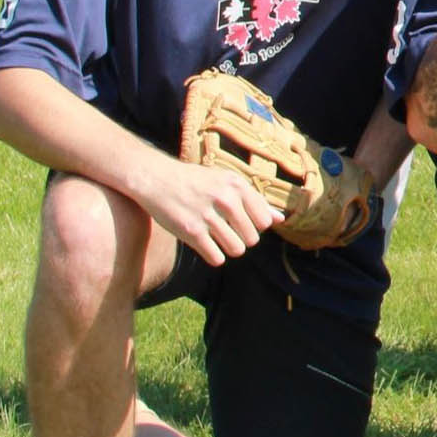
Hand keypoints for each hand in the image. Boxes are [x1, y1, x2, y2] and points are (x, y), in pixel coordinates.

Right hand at [136, 152, 282, 266]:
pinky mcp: (191, 231)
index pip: (264, 221)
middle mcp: (225, 199)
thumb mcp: (227, 182)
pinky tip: (207, 246)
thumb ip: (254, 201)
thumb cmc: (196, 182)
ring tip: (219, 239)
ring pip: (237, 250)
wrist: (156, 179)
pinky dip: (214, 256)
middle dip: (242, 239)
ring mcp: (208, 216)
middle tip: (227, 231)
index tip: (241, 222)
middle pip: (253, 238)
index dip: (255, 226)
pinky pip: (216, 258)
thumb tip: (280, 219)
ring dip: (229, 249)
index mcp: (237, 185)